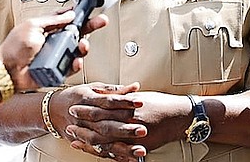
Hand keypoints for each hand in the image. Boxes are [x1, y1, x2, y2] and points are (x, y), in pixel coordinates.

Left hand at [0, 11, 108, 90]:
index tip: (90, 10)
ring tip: (82, 45)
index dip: (79, 15)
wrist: (6, 71)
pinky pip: (72, 67)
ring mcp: (57, 56)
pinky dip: (76, 64)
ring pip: (78, 50)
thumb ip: (52, 19)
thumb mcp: (33, 26)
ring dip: (83, 46)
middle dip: (90, 27)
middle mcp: (54, 41)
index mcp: (48, 28)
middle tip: (101, 22)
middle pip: (77, 33)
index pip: (68, 19)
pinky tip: (76, 60)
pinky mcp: (57, 70)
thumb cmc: (13, 48)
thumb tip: (69, 14)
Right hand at [54, 82, 144, 160]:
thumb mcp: (93, 88)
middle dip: (125, 129)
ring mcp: (83, 132)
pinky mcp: (84, 143)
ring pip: (104, 142)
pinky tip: (128, 159)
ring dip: (122, 147)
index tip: (140, 102)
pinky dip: (114, 156)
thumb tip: (135, 87)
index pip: (109, 101)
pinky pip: (100, 152)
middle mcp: (85, 117)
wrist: (52, 111)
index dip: (124, 102)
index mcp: (87, 100)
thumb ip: (114, 89)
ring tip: (139, 150)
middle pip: (106, 124)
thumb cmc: (76, 97)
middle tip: (142, 130)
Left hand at [67, 90, 190, 153]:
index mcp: (128, 107)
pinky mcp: (140, 147)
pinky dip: (106, 153)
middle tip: (69, 126)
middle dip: (83, 127)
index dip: (86, 110)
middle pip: (100, 126)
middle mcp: (129, 122)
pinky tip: (97, 153)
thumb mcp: (140, 96)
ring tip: (76, 141)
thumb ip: (122, 98)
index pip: (101, 108)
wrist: (180, 116)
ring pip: (107, 142)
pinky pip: (119, 153)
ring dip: (89, 142)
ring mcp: (134, 137)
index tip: (74, 108)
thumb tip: (107, 96)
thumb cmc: (162, 104)